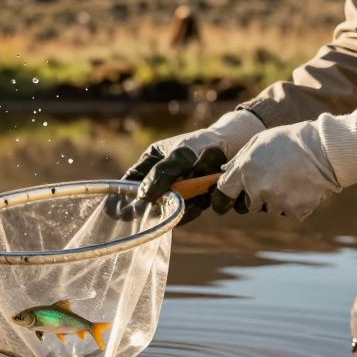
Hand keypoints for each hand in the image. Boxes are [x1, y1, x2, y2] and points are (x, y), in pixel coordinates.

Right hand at [122, 110, 265, 223]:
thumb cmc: (203, 144)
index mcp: (152, 161)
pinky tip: (202, 201)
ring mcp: (178, 189)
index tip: (121, 213)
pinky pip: (188, 211)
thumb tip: (143, 197)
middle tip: (167, 206)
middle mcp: (162, 177)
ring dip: (182, 204)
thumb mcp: (180, 155)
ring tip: (196, 195)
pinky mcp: (194, 198)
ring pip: (170, 207)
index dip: (124, 197)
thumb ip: (162, 174)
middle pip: (151, 199)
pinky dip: (194, 208)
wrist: (235, 146)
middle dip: (160, 204)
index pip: (130, 181)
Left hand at [211, 106, 356, 220]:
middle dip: (258, 195)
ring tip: (292, 179)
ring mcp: (276, 201)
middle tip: (276, 179)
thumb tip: (223, 172)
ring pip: (270, 209)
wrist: (325, 149)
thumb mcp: (259, 141)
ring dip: (278, 200)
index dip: (225, 196)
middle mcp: (257, 189)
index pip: (224, 192)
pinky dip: (296, 204)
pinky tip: (303, 187)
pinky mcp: (294, 210)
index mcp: (245, 170)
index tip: (229, 199)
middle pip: (250, 204)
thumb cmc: (291, 141)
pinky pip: (290, 212)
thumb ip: (240, 159)